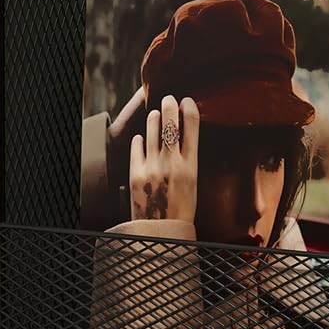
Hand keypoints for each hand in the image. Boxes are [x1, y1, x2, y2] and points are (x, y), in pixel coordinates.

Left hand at [130, 95, 199, 222]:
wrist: (161, 231)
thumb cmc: (182, 211)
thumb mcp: (193, 184)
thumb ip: (188, 161)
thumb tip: (184, 140)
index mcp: (190, 166)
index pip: (192, 126)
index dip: (189, 109)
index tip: (187, 101)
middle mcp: (171, 162)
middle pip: (170, 122)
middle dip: (169, 105)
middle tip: (168, 98)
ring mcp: (152, 165)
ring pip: (152, 129)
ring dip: (154, 118)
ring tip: (155, 114)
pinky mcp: (135, 171)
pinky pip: (137, 146)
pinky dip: (140, 140)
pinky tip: (141, 138)